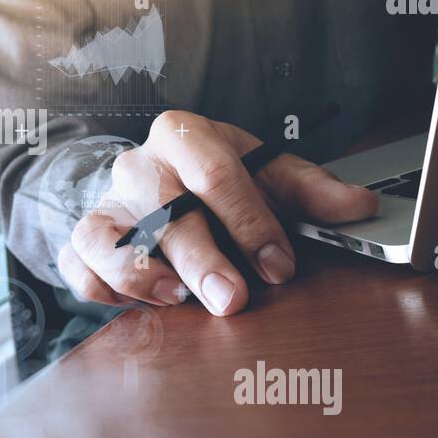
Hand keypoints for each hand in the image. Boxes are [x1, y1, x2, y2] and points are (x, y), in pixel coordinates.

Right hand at [55, 111, 377, 315]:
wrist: (153, 175)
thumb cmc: (216, 176)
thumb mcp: (264, 171)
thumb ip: (310, 191)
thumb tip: (362, 207)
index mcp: (185, 135)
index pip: (214, 172)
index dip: (249, 221)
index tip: (280, 265)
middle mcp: (140, 166)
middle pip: (162, 210)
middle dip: (199, 258)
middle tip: (231, 300)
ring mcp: (107, 202)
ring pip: (103, 235)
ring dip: (136, 272)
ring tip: (174, 299)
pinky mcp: (85, 237)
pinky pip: (76, 262)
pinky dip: (97, 285)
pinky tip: (133, 302)